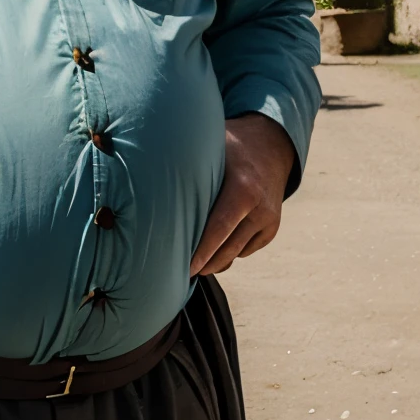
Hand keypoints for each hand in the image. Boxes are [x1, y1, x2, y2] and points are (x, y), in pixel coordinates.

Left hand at [190, 114, 295, 276]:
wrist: (271, 147)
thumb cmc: (230, 148)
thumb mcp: (212, 149)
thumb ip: (190, 166)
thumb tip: (149, 175)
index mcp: (243, 189)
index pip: (219, 228)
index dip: (201, 250)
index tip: (184, 266)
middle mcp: (260, 208)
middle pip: (228, 249)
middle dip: (204, 264)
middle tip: (180, 273)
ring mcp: (269, 221)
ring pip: (236, 253)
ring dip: (215, 262)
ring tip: (192, 266)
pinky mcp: (271, 230)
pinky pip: (245, 249)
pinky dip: (228, 252)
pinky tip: (212, 249)